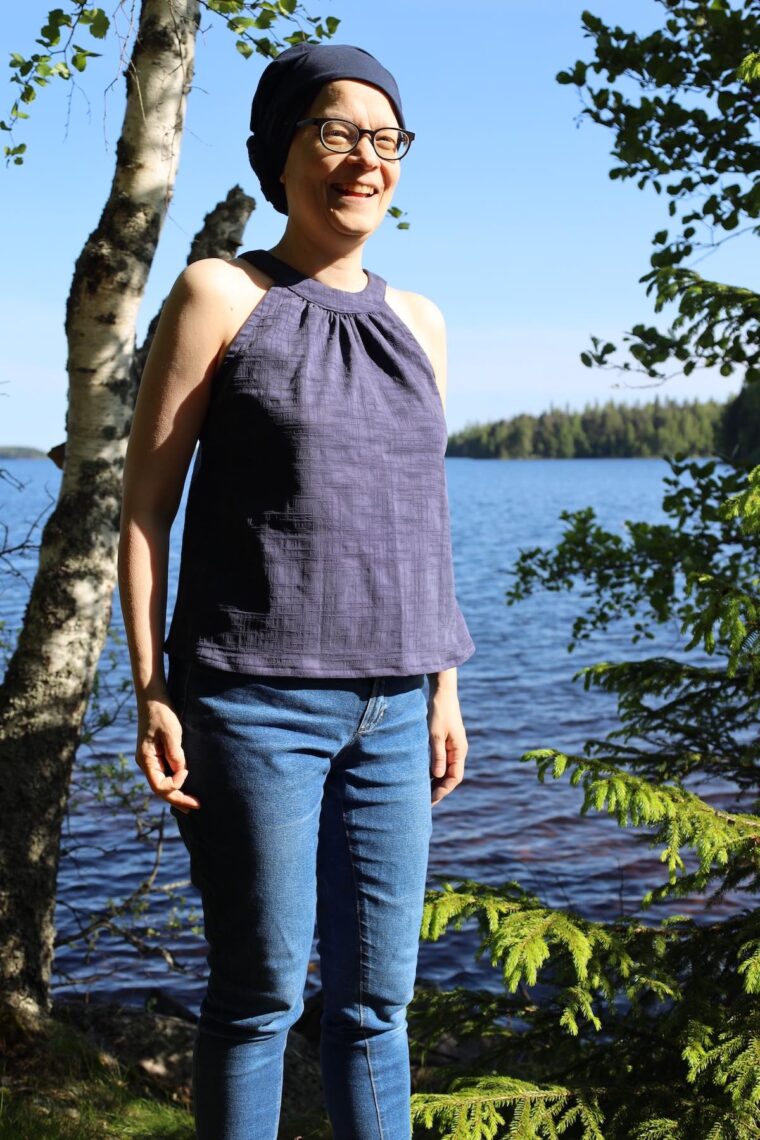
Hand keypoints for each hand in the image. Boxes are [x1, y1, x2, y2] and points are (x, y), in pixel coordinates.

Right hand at [135, 697, 200, 814]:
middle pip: (161, 789)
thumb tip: (182, 772)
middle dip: (178, 799)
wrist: (153, 697)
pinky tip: (186, 785)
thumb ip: (176, 753)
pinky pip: (165, 773)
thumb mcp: (171, 732)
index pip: (159, 786)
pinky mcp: (157, 754)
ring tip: (192, 803)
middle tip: (196, 807)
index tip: (187, 773)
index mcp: (146, 759)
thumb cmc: (162, 713)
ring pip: (163, 783)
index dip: (174, 787)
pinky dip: (175, 782)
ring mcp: (151, 759)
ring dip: (177, 793)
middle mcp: (147, 763)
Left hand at [426, 685, 467, 805]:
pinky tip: (423, 776)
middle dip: (439, 790)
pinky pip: (442, 761)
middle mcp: (458, 751)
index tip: (430, 801)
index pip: (454, 778)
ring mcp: (453, 746)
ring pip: (446, 769)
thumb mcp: (435, 734)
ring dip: (436, 781)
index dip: (443, 791)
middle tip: (425, 803)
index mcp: (459, 750)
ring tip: (423, 793)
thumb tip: (437, 776)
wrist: (442, 692)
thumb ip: (437, 755)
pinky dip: (434, 770)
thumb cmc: (439, 711)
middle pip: (451, 776)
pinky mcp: (446, 741)